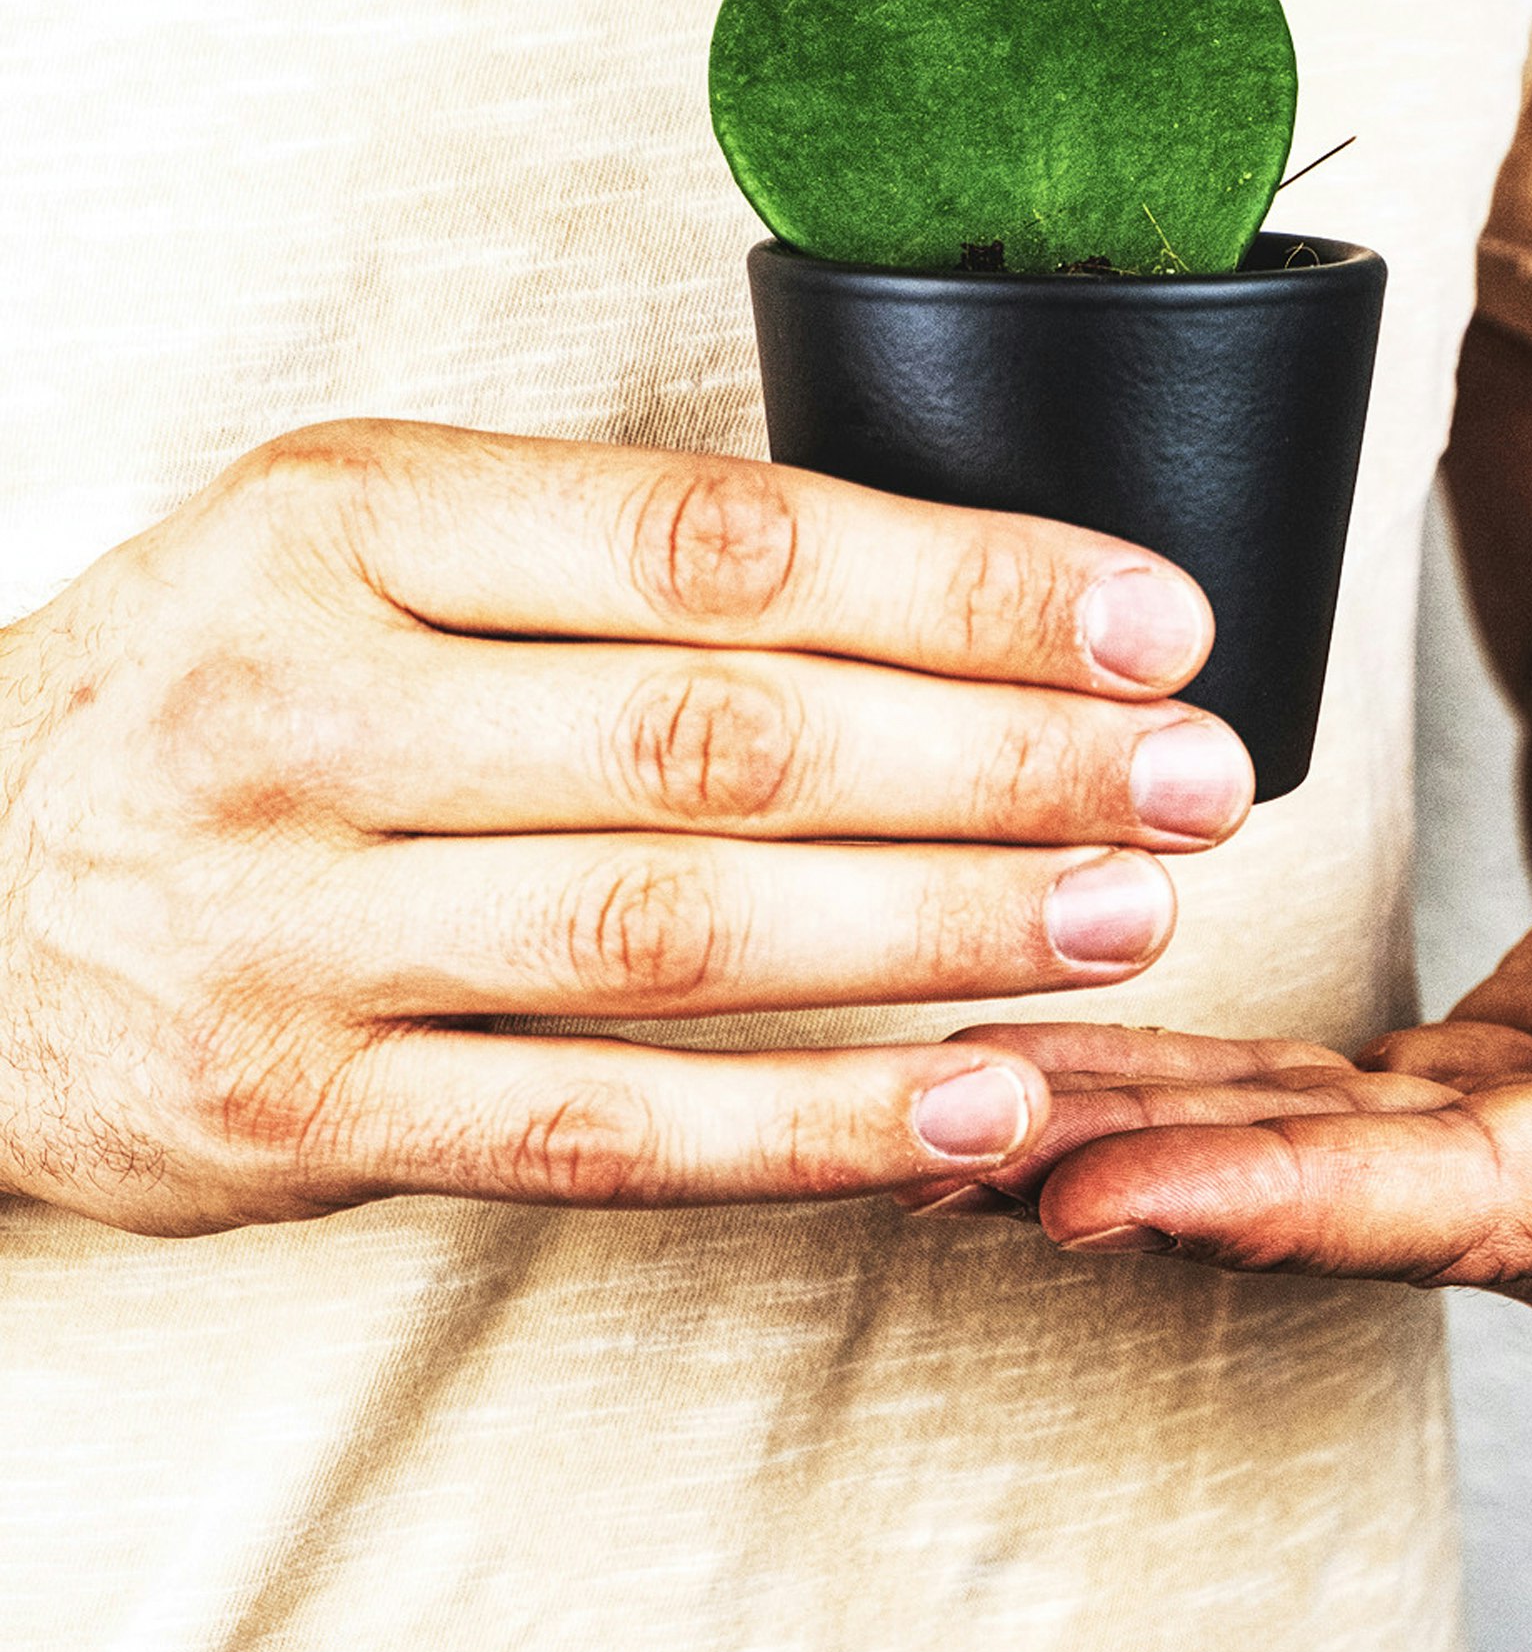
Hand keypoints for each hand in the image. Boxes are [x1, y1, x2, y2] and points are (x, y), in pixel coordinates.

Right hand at [0, 420, 1251, 1235]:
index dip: (955, 580)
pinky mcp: (300, 1116)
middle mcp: (304, 713)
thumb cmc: (213, 674)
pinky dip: (805, 1127)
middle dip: (995, 760)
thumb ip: (590, 552)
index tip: (1146, 617)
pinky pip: (594, 1133)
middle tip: (1199, 775)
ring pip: (674, 938)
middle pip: (718, 741)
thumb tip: (930, 587)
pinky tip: (975, 1105)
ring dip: (938, 931)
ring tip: (1131, 915)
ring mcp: (290, 929)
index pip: (706, 541)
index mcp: (340, 518)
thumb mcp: (351, 533)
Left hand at [906, 714, 1531, 1343]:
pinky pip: (1296, 1114)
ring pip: (1295, 1166)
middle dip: (1146, 1183)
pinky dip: (1168, 1099)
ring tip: (941, 1112)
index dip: (1284, 1205)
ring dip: (1121, 1141)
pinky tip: (1037, 1078)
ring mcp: (1530, 1172)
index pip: (1481, 1202)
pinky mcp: (1469, 1114)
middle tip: (949, 1147)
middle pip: (1348, 1206)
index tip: (1096, 1190)